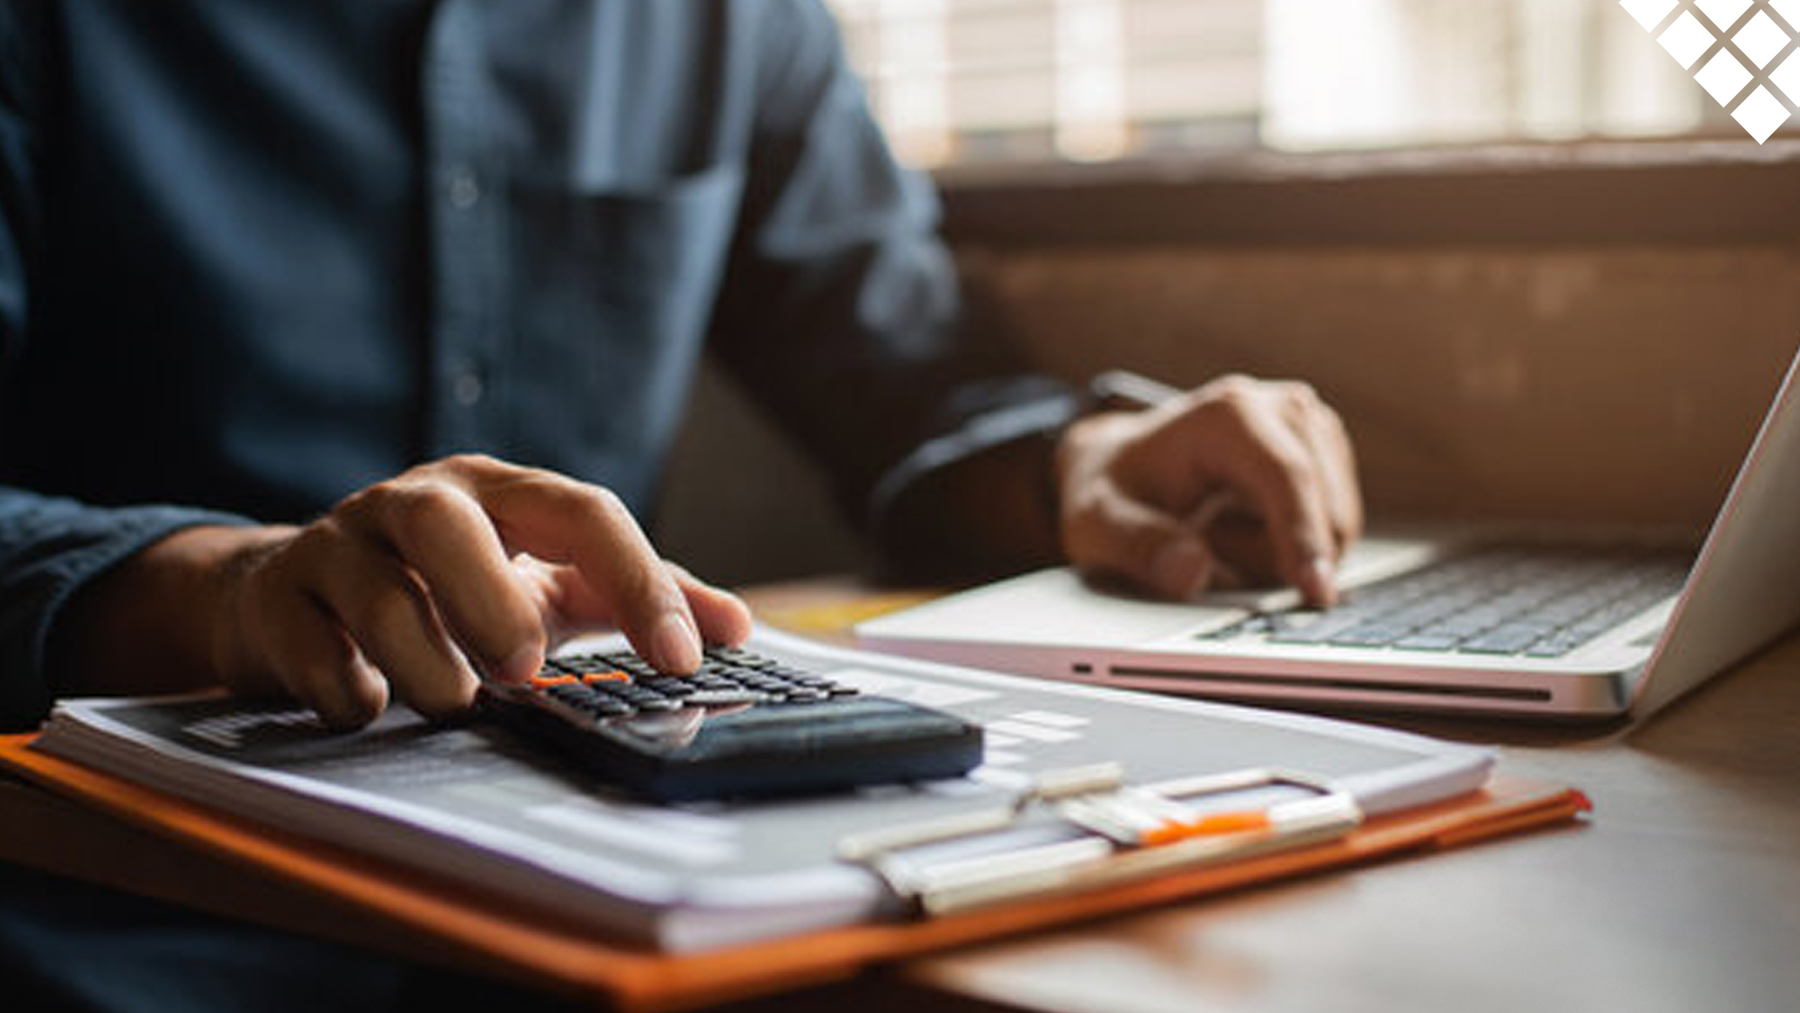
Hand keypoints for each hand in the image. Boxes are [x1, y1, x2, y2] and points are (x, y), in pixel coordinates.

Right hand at [189, 455, 750, 726]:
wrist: (299, 593)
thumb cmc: (452, 585)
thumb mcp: (551, 581)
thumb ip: (636, 597)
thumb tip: (736, 626)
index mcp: (499, 493)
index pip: (581, 511)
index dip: (638, 580)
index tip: (681, 658)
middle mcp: (415, 504)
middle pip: (447, 524)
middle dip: (489, 601)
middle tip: (523, 667)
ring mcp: (337, 545)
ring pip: (375, 592)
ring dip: (424, 663)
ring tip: (453, 701)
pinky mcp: (278, 599)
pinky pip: (307, 646)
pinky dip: (347, 689)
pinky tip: (368, 706)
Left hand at [1054, 374, 1361, 605]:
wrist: (1125, 466)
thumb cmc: (1114, 492)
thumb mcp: (1097, 525)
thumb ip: (1138, 547)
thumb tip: (1192, 570)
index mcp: (1229, 414)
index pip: (1286, 477)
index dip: (1304, 536)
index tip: (1314, 592)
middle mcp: (1283, 409)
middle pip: (1323, 512)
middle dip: (1274, 557)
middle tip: (1207, 545)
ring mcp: (1313, 430)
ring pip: (1336, 530)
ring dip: (1280, 556)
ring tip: (1218, 533)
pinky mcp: (1328, 456)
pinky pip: (1334, 531)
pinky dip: (1292, 548)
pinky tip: (1245, 530)